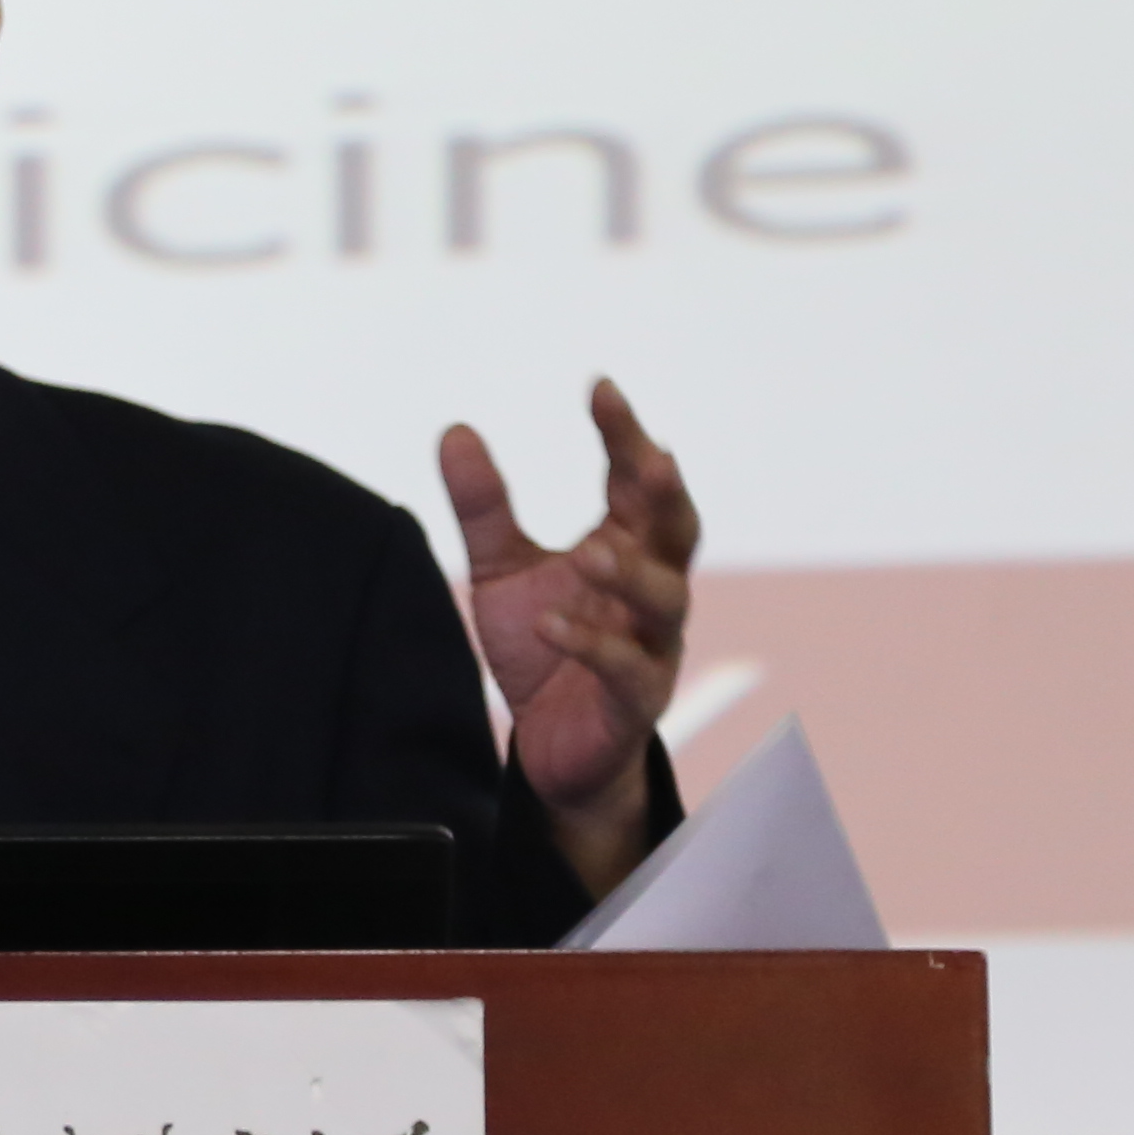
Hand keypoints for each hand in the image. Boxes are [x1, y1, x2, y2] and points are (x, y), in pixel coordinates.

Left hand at [438, 377, 699, 873]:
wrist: (548, 747)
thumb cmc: (544, 648)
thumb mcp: (500, 571)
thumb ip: (485, 508)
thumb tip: (455, 429)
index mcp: (627, 548)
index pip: (635, 481)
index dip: (625, 435)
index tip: (600, 387)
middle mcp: (651, 590)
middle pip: (678, 531)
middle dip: (668, 494)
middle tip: (652, 458)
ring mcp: (652, 645)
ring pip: (666, 600)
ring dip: (633, 573)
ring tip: (594, 553)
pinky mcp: (635, 702)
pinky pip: (627, 670)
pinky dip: (591, 644)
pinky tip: (552, 623)